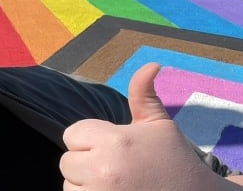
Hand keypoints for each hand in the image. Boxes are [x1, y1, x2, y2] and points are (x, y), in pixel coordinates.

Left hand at [59, 63, 225, 189]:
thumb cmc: (175, 161)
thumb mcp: (160, 124)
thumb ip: (143, 94)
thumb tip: (151, 63)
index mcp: (115, 141)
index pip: (73, 134)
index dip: (90, 140)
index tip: (113, 148)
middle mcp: (103, 169)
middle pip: (67, 161)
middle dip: (86, 162)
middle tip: (116, 167)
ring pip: (69, 185)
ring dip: (85, 184)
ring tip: (115, 183)